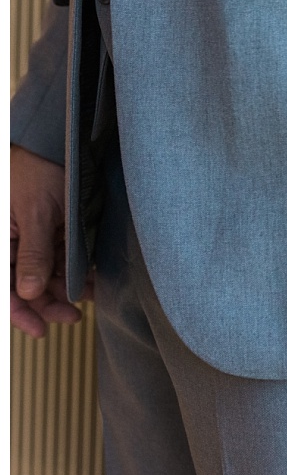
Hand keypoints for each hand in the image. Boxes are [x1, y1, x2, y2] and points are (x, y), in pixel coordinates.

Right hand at [11, 145, 81, 337]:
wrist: (53, 145)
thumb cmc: (35, 171)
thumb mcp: (35, 213)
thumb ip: (34, 254)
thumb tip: (30, 293)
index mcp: (1, 244)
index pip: (3, 288)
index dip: (19, 313)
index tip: (40, 330)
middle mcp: (12, 246)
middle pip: (25, 287)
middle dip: (49, 304)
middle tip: (74, 315)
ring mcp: (31, 242)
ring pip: (45, 278)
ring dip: (65, 289)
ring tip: (90, 294)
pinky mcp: (50, 235)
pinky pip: (59, 262)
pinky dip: (74, 273)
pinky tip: (91, 279)